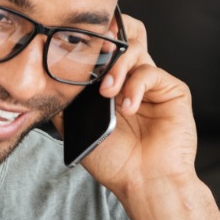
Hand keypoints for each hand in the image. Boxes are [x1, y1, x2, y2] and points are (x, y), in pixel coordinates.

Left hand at [78, 13, 200, 199]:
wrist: (144, 183)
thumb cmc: (116, 162)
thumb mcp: (78, 130)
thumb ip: (65, 104)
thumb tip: (46, 81)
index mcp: (111, 87)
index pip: (103, 52)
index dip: (92, 44)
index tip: (75, 43)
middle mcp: (132, 81)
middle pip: (124, 39)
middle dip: (109, 37)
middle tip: (96, 46)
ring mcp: (152, 85)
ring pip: (136, 50)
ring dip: (117, 67)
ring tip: (107, 91)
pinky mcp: (172, 91)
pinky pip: (151, 72)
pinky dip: (135, 85)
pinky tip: (128, 107)